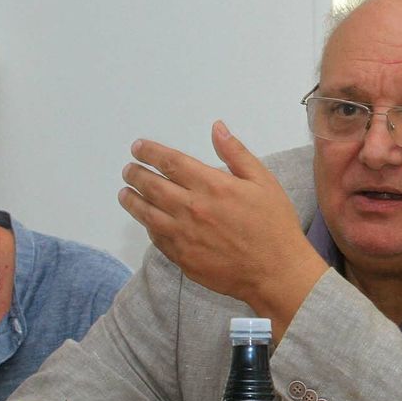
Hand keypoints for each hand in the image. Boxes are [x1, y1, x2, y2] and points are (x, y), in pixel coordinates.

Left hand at [118, 123, 326, 336]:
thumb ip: (236, 153)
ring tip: (125, 193)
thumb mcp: (263, 181)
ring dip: (132, 200)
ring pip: (147, 213)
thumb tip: (217, 128)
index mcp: (212, 185)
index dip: (150, 152)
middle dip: (135, 174)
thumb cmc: (274, 225)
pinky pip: (157, 238)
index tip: (138, 147)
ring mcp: (184, 235)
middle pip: (152, 186)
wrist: (276, 272)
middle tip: (129, 170)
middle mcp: (192, 208)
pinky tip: (147, 220)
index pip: (170, 162)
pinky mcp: (183, 258)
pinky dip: (148, 226)